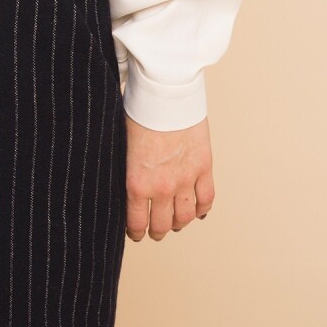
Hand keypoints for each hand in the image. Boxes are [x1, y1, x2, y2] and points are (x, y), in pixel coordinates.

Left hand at [123, 113, 214, 241]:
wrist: (165, 93)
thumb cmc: (138, 112)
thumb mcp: (120, 145)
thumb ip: (125, 169)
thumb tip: (122, 181)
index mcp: (136, 183)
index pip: (136, 222)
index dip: (135, 232)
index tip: (135, 233)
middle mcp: (161, 187)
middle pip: (162, 225)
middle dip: (157, 231)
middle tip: (155, 231)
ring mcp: (185, 179)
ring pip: (185, 217)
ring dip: (179, 223)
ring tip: (176, 223)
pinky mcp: (203, 167)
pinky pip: (206, 199)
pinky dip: (202, 210)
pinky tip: (197, 212)